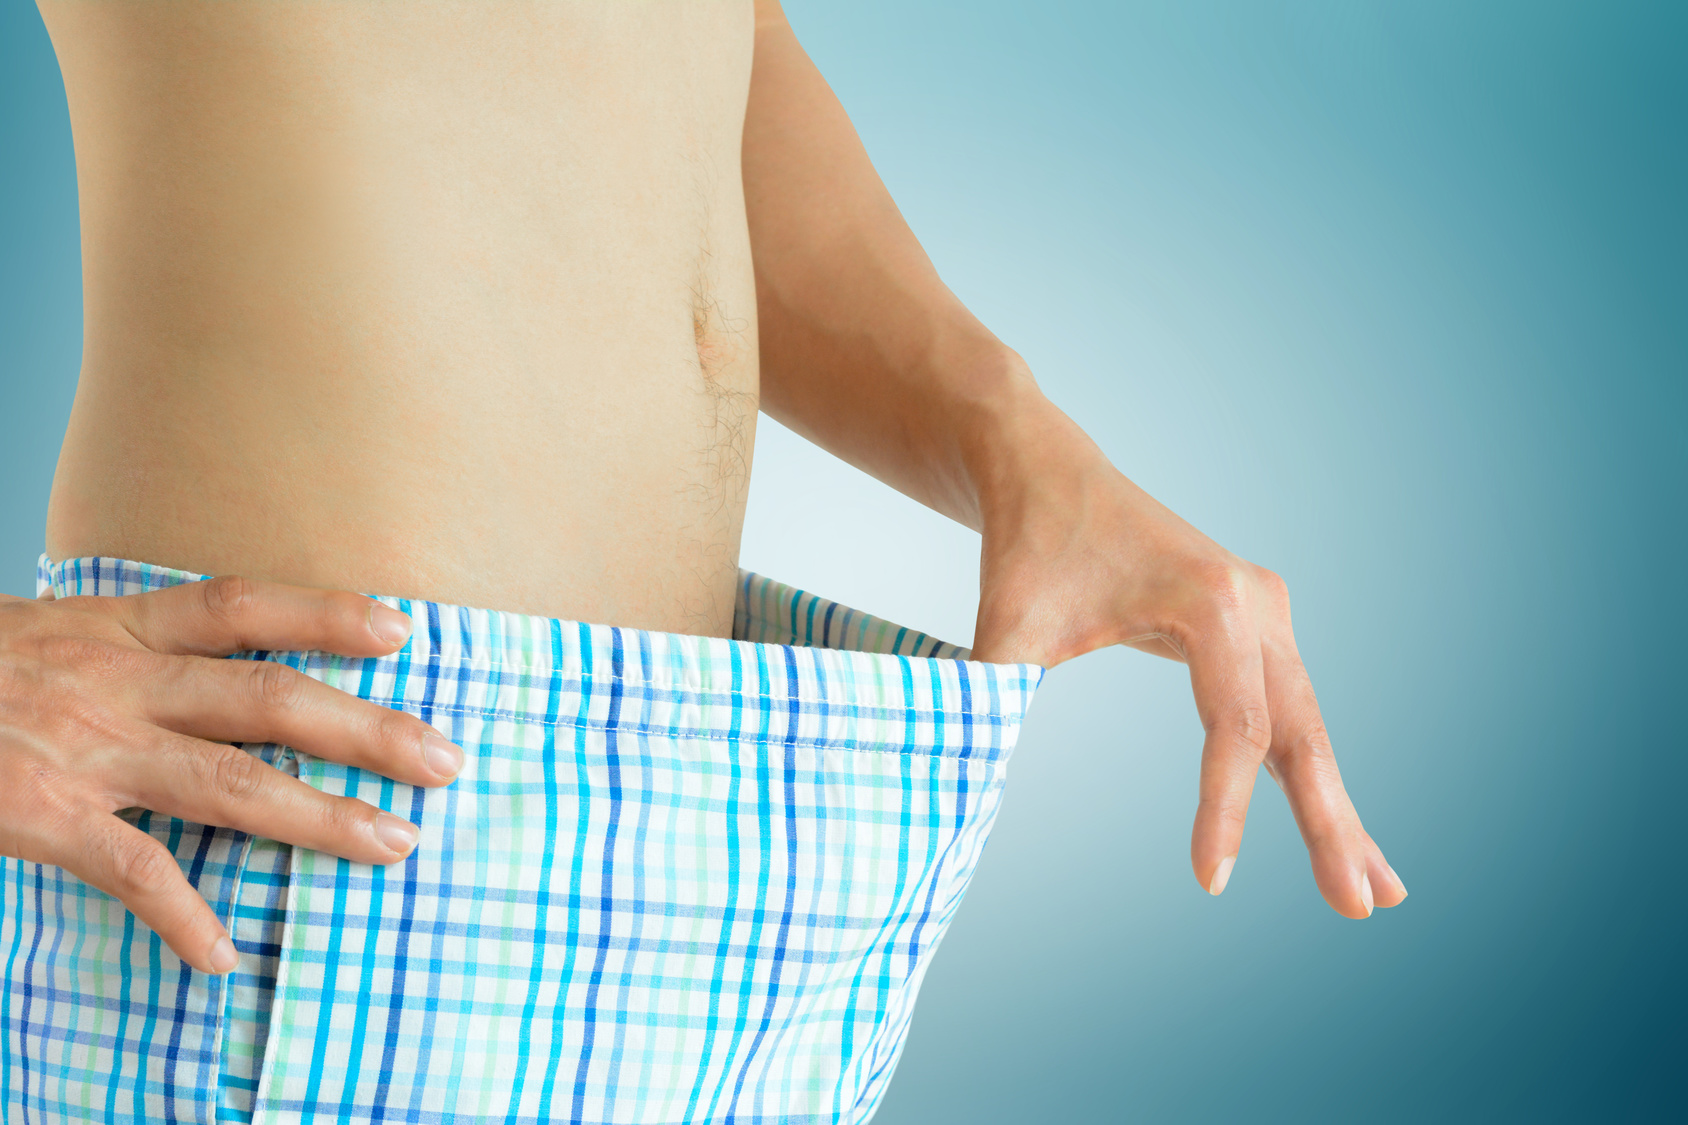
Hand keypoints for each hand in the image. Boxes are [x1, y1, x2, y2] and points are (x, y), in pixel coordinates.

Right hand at [0, 575, 465, 972]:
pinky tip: (223, 955)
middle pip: (265, 698)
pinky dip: (181, 916)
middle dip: (364, 729)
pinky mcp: (38, 815)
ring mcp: (79, 750)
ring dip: (317, 818)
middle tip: (444, 759)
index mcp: (114, 629)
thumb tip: (224, 678)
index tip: (403, 631)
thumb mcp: (47, 635)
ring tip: (391, 844)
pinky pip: (131, 871)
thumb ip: (134, 654)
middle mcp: (111, 681)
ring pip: (226, 783)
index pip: (238, 606)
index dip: (323, 612)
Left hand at [969, 409, 1405, 917]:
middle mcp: (1255, 604)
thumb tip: (957, 796)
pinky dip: (1308, 772)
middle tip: (1361, 910)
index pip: (1234, 725)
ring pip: (1306, 727)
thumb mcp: (1008, 629)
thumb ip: (994, 706)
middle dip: (1330, 824)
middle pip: (1299, 731)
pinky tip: (1338, 829)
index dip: (1224, 808)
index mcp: (1210, 601)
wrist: (1046, 472)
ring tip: (1376, 892)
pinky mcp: (1256, 627)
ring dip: (1336, 809)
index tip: (1208, 881)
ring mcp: (1264, 613)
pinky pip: (1287, 710)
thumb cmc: (1028, 548)